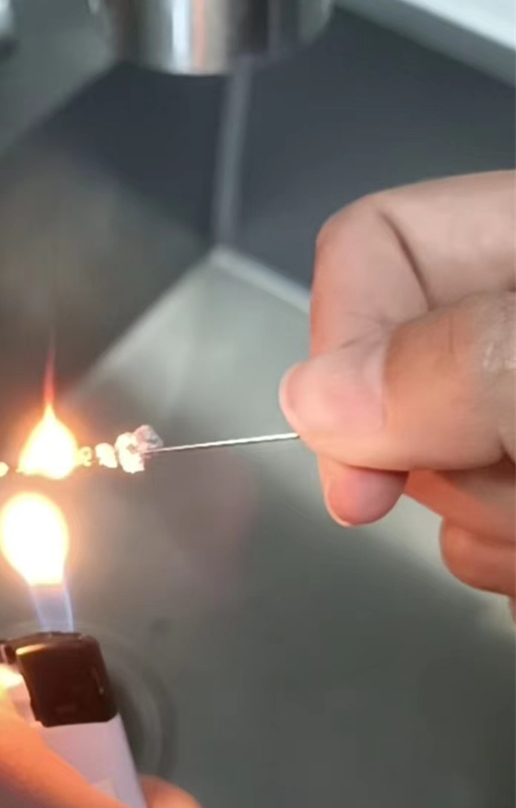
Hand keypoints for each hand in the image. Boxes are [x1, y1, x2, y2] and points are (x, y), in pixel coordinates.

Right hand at [280, 172, 514, 599]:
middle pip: (396, 375)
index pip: (375, 247)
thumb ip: (452, 365)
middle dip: (428, 459)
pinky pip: (486, 531)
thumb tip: (312, 398)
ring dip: (481, 521)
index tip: (364, 469)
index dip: (349, 349)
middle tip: (506, 474)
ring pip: (440, 470)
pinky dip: (506, 560)